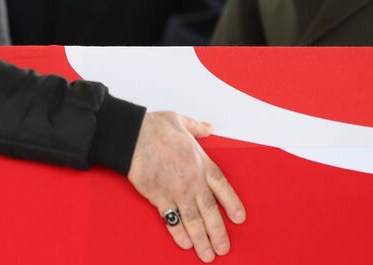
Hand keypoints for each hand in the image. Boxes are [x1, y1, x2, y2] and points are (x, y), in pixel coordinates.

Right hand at [127, 112, 245, 262]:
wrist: (133, 137)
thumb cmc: (155, 128)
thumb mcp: (181, 121)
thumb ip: (198, 128)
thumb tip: (208, 127)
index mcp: (201, 162)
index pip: (222, 187)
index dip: (232, 203)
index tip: (239, 218)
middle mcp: (192, 180)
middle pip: (210, 211)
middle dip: (218, 232)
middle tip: (223, 248)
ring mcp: (176, 191)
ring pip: (193, 220)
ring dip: (202, 239)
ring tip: (207, 254)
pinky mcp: (159, 198)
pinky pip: (172, 219)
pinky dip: (178, 233)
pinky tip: (185, 243)